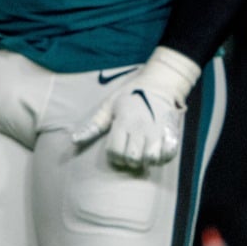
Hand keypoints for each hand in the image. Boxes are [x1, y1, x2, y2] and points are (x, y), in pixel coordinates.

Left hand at [73, 47, 199, 170]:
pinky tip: (156, 151)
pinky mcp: (172, 132)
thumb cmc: (128, 96)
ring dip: (145, 161)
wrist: (157, 85)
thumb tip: (74, 140)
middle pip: (132, 159)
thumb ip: (93, 125)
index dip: (114, 156)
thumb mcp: (108, 106)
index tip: (116, 151)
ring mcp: (158, 131)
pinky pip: (169, 155)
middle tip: (129, 153)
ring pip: (151, 159)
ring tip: (142, 153)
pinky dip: (162, 157)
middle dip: (128, 160)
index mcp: (123, 122)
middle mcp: (140, 128)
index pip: (115, 152)